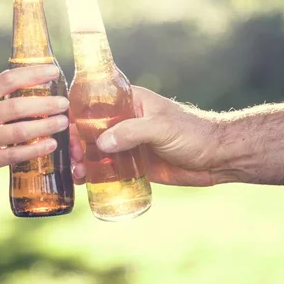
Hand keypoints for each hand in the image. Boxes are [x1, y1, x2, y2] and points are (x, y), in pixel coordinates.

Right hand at [0, 65, 69, 188]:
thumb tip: (34, 87)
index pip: (7, 79)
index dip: (33, 74)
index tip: (54, 71)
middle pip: (17, 106)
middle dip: (45, 104)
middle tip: (64, 103)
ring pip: (19, 131)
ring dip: (45, 126)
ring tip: (63, 122)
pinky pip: (14, 155)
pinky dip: (35, 149)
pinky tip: (51, 145)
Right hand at [70, 86, 222, 186]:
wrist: (217, 158)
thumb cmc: (193, 133)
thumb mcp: (161, 128)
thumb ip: (132, 132)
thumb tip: (101, 144)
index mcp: (129, 102)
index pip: (96, 103)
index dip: (77, 115)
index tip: (66, 130)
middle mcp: (124, 121)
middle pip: (91, 130)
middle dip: (77, 143)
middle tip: (73, 158)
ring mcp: (128, 143)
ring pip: (97, 150)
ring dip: (83, 160)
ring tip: (76, 173)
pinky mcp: (133, 163)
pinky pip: (108, 167)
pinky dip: (95, 174)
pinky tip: (84, 181)